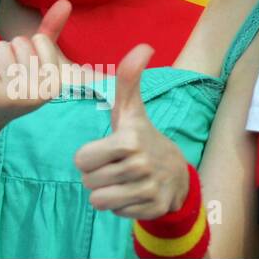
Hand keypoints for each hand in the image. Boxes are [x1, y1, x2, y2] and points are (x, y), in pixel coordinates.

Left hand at [0, 0, 71, 142]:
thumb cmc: (15, 82)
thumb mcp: (37, 60)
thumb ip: (51, 30)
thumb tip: (65, 1)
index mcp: (56, 84)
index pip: (39, 39)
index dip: (26, 47)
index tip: (25, 68)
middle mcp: (39, 93)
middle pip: (18, 42)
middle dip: (9, 52)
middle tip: (7, 75)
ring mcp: (15, 96)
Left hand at [72, 43, 189, 220]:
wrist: (176, 172)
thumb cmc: (141, 136)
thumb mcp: (131, 109)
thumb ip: (128, 79)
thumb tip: (144, 46)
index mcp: (129, 141)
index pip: (82, 160)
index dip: (86, 157)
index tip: (102, 150)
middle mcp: (140, 166)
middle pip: (88, 181)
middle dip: (94, 175)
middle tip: (111, 166)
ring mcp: (148, 190)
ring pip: (99, 200)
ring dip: (103, 192)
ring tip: (119, 179)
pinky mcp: (152, 209)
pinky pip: (115, 213)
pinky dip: (119, 206)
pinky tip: (130, 192)